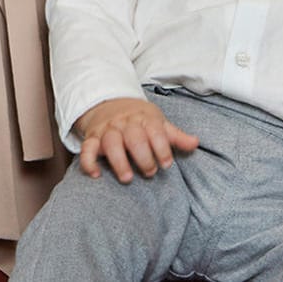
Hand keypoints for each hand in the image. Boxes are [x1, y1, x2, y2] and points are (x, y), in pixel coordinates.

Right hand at [75, 97, 198, 182]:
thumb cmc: (138, 119)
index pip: (155, 132)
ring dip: (118, 161)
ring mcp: (107, 130)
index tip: (166, 164)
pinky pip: (87, 148)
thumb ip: (175, 136)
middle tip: (150, 173)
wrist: (109, 104)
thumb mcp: (158, 122)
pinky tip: (96, 174)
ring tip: (127, 178)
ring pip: (111, 143)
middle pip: (134, 138)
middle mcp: (125, 124)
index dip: (162, 148)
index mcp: (144, 119)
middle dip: (143, 157)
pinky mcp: (92, 138)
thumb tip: (195, 143)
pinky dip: (88, 161)